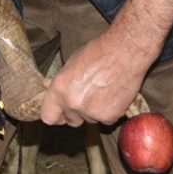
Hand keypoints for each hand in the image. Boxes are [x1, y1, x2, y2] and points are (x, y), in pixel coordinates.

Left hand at [40, 0, 172, 126]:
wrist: (125, 52)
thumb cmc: (97, 53)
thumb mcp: (71, 63)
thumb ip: (60, 80)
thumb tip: (47, 85)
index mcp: (59, 90)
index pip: (48, 117)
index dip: (55, 115)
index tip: (60, 113)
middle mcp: (72, 103)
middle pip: (70, 121)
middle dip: (76, 114)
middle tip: (86, 98)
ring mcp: (91, 112)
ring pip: (89, 120)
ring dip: (94, 111)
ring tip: (102, 90)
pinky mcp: (109, 117)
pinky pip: (106, 120)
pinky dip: (109, 111)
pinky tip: (112, 94)